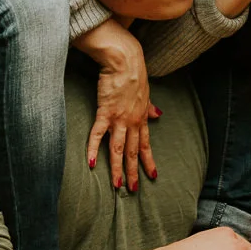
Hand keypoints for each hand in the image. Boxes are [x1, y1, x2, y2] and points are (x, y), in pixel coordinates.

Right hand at [74, 20, 158, 189]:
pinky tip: (91, 163)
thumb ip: (150, 108)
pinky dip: (94, 149)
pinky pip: (98, 134)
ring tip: (116, 185)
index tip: (153, 176)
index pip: (146, 144)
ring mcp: (119, 118)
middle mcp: (132, 121)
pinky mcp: (105, 112)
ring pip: (119, 149)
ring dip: (118, 168)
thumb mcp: (146, 93)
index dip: (149, 161)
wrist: (124, 59)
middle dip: (133, 172)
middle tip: (133, 190)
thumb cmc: (133, 73)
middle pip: (133, 151)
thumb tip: (159, 116)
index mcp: (142, 117)